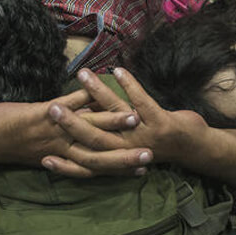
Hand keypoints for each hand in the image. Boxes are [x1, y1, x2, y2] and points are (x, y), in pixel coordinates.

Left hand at [0, 86, 148, 173]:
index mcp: (61, 160)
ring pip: (90, 129)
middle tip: (150, 154)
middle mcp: (60, 150)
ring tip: (134, 117)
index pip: (97, 167)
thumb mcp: (36, 152)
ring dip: (112, 122)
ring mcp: (53, 133)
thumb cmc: (6, 147)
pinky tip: (99, 90)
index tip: (141, 170)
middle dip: (125, 155)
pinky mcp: (43, 115)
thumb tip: (72, 145)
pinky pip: (68, 105)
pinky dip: (84, 97)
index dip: (119, 169)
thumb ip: (57, 149)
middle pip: (100, 154)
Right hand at [42, 68, 205, 176]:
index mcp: (117, 156)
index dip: (62, 164)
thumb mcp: (127, 146)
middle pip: (93, 137)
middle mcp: (127, 149)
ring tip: (82, 74)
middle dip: (71, 123)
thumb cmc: (155, 143)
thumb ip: (105, 141)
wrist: (194, 148)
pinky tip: (118, 70)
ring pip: (115, 114)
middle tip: (51, 108)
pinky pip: (142, 101)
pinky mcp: (160, 123)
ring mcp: (144, 136)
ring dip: (98, 92)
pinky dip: (130, 85)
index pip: (83, 163)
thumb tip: (79, 129)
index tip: (41, 156)